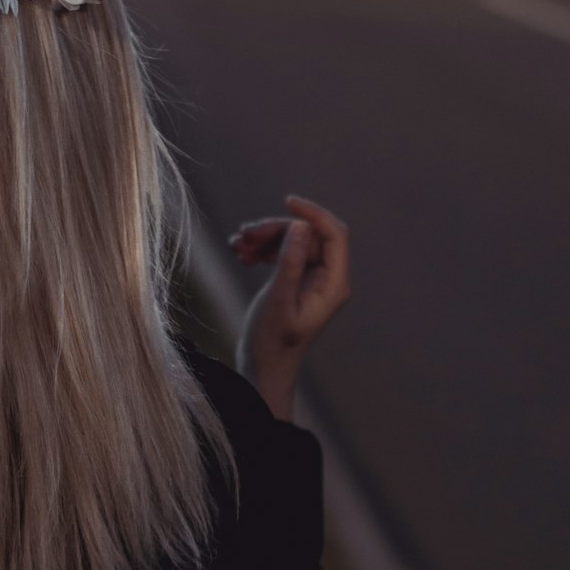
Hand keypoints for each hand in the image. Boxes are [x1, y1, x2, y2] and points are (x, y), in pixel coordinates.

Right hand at [227, 193, 350, 417]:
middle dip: (275, 230)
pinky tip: (240, 254)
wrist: (263, 369)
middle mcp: (329, 278)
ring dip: (264, 239)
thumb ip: (291, 263)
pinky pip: (283, 253)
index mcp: (334, 284)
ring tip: (235, 246)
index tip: (287, 200)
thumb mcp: (279, 300)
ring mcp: (313, 279)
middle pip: (307, 235)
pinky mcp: (297, 280)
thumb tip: (301, 226)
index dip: (314, 213)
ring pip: (292, 241)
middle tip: (241, 236)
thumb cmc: (272, 343)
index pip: (334, 234)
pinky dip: (262, 250)